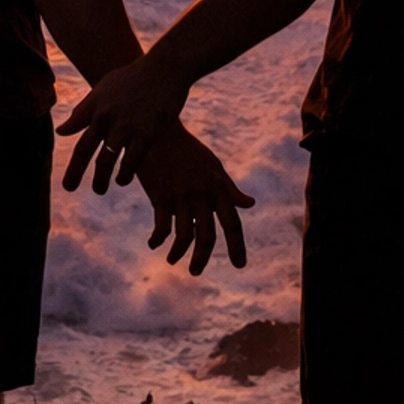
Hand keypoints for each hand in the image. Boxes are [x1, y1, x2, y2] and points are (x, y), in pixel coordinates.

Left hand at [58, 48, 190, 191]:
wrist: (167, 68)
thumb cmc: (135, 77)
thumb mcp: (104, 87)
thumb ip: (83, 110)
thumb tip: (61, 130)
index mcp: (95, 104)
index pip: (75, 131)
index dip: (67, 149)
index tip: (64, 163)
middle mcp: (106, 116)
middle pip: (84, 150)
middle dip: (74, 173)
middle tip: (68, 187)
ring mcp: (126, 125)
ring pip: (106, 161)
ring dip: (100, 179)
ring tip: (99, 189)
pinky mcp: (146, 133)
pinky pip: (131, 161)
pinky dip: (125, 174)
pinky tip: (123, 180)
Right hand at [134, 123, 254, 275]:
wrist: (158, 131)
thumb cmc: (187, 149)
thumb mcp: (213, 166)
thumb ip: (229, 188)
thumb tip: (250, 203)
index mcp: (218, 186)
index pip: (232, 221)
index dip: (237, 245)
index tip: (240, 265)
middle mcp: (203, 193)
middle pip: (208, 235)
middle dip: (202, 258)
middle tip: (196, 272)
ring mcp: (182, 195)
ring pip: (185, 236)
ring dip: (178, 253)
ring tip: (173, 261)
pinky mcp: (160, 196)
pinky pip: (162, 227)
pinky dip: (158, 240)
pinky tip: (153, 244)